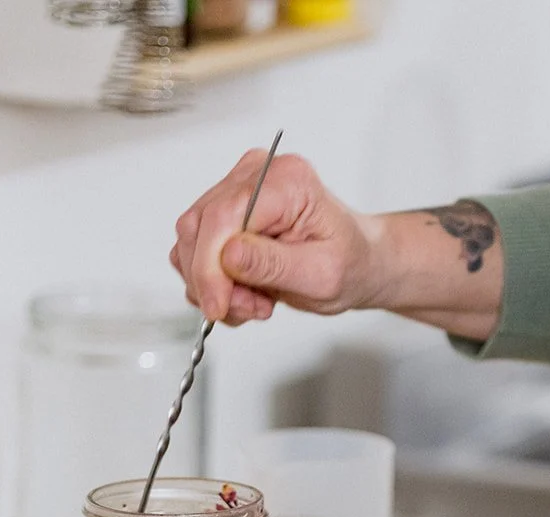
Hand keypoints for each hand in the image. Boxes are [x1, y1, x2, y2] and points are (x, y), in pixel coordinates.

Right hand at [170, 149, 385, 325]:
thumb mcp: (322, 276)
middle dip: (213, 280)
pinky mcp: (226, 211)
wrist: (358, 263)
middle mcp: (257, 175)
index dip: (210, 268)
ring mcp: (238, 189)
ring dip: (214, 284)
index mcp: (287, 181)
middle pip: (199, 227)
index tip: (217, 306)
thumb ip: (273, 265)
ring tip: (255, 301)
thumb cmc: (351, 263)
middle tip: (247, 307)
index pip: (223, 217)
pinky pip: (196, 248)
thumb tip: (228, 254)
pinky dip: (212, 281)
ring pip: (192, 241)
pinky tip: (245, 292)